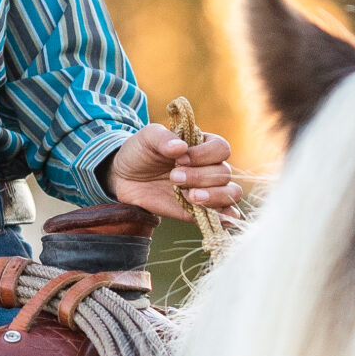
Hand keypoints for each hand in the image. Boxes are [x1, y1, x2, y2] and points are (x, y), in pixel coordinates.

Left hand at [104, 123, 240, 225]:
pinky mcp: (198, 210)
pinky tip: (219, 217)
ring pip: (230, 193)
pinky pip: (223, 215)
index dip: (204, 155)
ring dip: (214, 196)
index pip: (220, 149)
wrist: (124, 177)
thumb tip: (180, 147)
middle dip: (200, 177)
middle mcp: (209, 167)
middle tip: (174, 178)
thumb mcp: (147, 138)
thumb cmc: (140, 151)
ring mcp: (206, 190)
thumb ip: (163, 138)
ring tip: (191, 197)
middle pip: (224, 173)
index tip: (180, 159)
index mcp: (202, 145)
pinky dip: (226, 217)